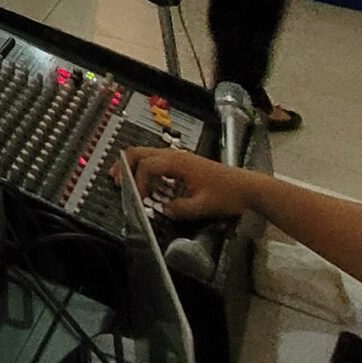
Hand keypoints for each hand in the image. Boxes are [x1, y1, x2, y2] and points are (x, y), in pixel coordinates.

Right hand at [126, 147, 259, 220]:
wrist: (248, 187)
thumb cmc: (227, 195)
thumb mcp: (203, 206)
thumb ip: (180, 209)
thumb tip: (163, 210)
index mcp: (178, 162)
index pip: (146, 166)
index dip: (137, 181)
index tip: (138, 198)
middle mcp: (176, 155)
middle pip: (142, 152)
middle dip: (125, 164)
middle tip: (113, 177)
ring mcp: (180, 157)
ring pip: (149, 154)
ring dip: (134, 165)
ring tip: (123, 178)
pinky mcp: (185, 163)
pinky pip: (158, 161)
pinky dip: (146, 168)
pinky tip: (147, 182)